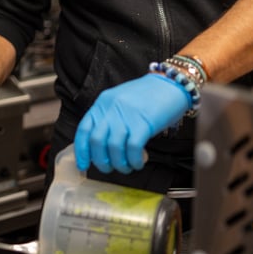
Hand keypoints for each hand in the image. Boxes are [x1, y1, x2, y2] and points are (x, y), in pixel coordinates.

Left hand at [74, 73, 191, 173]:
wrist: (170, 85)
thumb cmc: (147, 97)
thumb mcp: (120, 103)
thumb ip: (109, 120)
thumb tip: (101, 147)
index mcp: (102, 103)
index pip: (83, 130)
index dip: (81, 150)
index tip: (83, 165)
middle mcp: (111, 108)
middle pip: (96, 141)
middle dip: (101, 161)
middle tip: (109, 168)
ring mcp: (127, 115)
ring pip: (113, 147)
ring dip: (119, 164)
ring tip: (128, 166)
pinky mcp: (144, 123)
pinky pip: (133, 148)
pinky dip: (134, 160)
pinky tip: (138, 162)